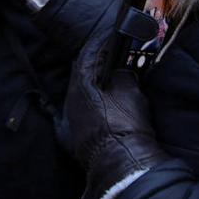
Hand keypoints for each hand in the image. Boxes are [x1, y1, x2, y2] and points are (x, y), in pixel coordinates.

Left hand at [66, 26, 169, 198]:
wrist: (122, 163)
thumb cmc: (127, 127)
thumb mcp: (131, 93)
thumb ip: (122, 76)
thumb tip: (119, 70)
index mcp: (81, 86)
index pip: (86, 56)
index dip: (98, 44)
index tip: (108, 35)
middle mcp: (69, 101)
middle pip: (79, 74)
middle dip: (93, 62)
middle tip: (108, 53)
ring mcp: (68, 120)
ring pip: (77, 93)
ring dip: (90, 83)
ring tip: (105, 75)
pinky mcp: (70, 136)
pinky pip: (75, 112)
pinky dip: (85, 103)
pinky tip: (92, 102)